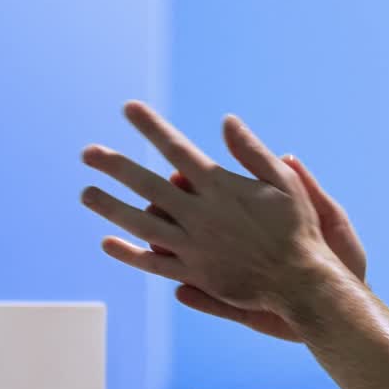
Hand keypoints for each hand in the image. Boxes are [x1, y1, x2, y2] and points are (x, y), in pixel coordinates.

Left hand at [81, 103, 356, 325]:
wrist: (301, 280)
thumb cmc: (297, 228)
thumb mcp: (284, 181)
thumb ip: (252, 151)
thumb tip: (227, 120)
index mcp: (220, 187)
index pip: (176, 148)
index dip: (151, 127)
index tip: (129, 108)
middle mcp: (200, 214)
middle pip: (147, 185)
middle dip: (115, 166)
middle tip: (88, 153)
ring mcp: (194, 246)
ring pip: (141, 224)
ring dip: (111, 207)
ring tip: (87, 193)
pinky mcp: (195, 274)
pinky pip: (154, 263)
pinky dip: (129, 253)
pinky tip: (108, 242)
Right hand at [160, 155, 366, 341]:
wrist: (341, 293)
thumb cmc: (333, 249)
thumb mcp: (323, 210)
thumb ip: (302, 181)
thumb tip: (288, 153)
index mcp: (252, 222)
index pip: (214, 198)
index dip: (193, 186)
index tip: (177, 173)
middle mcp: (238, 249)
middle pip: (194, 231)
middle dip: (169, 219)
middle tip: (151, 207)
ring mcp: (238, 279)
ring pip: (196, 268)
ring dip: (174, 260)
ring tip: (155, 250)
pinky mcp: (245, 307)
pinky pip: (215, 304)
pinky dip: (198, 299)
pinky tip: (181, 291)